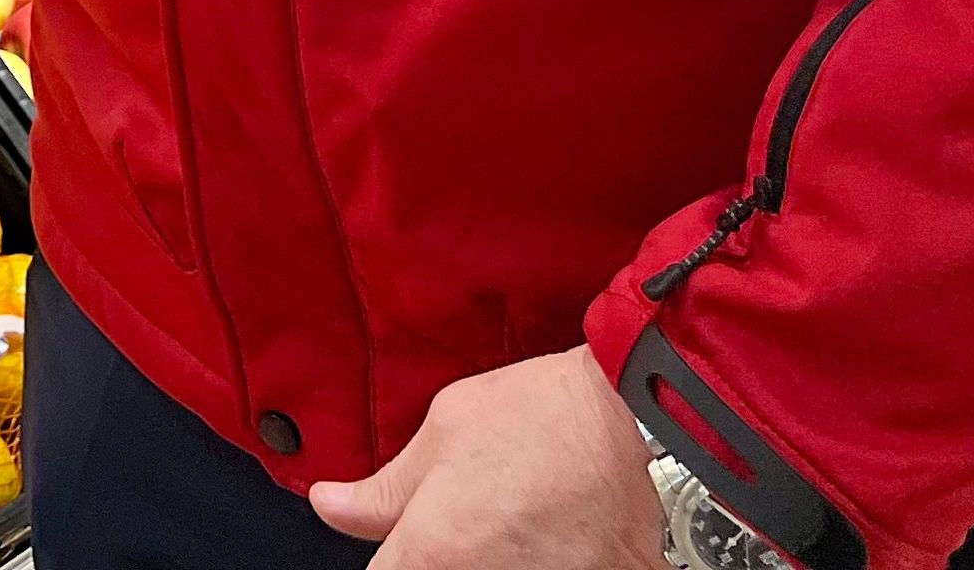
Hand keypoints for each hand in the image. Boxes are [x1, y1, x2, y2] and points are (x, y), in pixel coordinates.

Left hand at [308, 350, 657, 566]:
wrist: (641, 422)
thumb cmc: (545, 418)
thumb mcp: (445, 430)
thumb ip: (383, 490)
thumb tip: (331, 506)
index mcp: (432, 552)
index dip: (391, 555)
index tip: (406, 543)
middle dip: (439, 555)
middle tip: (472, 515)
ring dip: (489, 557)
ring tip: (514, 520)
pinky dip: (537, 558)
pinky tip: (548, 535)